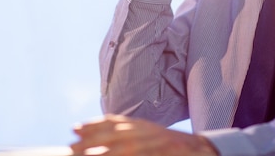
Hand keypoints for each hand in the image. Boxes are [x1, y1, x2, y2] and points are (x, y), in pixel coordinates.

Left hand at [70, 114, 218, 155]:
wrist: (202, 151)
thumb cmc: (172, 147)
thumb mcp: (149, 135)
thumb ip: (129, 134)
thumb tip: (101, 139)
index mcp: (142, 125)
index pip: (115, 121)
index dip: (94, 124)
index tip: (75, 128)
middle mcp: (147, 131)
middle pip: (115, 133)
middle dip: (91, 139)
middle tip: (71, 145)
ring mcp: (155, 144)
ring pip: (126, 146)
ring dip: (104, 151)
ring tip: (85, 154)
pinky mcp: (162, 154)